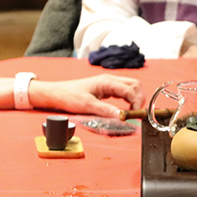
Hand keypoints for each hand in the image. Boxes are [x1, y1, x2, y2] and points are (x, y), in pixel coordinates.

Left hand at [29, 75, 144, 118]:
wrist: (56, 93)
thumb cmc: (69, 96)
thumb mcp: (87, 106)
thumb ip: (106, 111)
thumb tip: (123, 117)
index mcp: (107, 82)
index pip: (131, 89)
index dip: (137, 103)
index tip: (135, 115)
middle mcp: (110, 80)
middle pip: (135, 85)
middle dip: (140, 98)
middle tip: (137, 113)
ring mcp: (109, 82)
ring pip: (132, 86)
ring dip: (136, 98)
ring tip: (133, 111)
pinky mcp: (107, 87)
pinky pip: (124, 90)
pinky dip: (129, 98)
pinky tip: (126, 108)